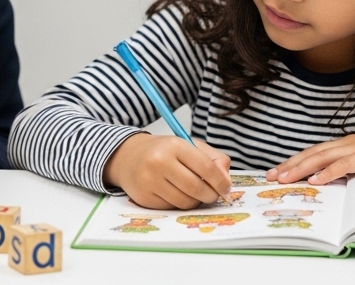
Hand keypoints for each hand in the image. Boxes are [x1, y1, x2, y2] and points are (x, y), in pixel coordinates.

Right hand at [101, 133, 232, 209]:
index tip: (226, 188)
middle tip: (212, 195)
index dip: (221, 182)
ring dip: (195, 201)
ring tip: (194, 193)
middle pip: (196, 188)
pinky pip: (171, 208)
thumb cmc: (163, 151)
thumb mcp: (188, 146)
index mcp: (174, 145)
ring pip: (185, 202)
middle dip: (210, 195)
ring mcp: (149, 181)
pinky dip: (179, 204)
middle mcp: (159, 162)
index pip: (206, 168)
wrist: (127, 156)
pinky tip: (176, 194)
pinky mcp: (144, 197)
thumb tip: (226, 180)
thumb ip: (213, 159)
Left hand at [266, 132, 354, 185]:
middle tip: (270, 176)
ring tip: (284, 178)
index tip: (277, 172)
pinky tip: (315, 180)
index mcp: (344, 145)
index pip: (313, 153)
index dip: (293, 162)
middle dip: (289, 165)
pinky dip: (328, 172)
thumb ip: (349, 170)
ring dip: (300, 168)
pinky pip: (343, 165)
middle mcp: (345, 144)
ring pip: (321, 158)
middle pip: (311, 154)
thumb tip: (331, 182)